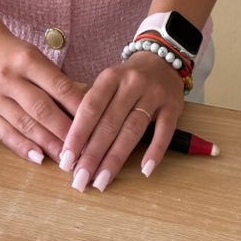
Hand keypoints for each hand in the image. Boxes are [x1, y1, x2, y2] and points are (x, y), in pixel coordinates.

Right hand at [0, 30, 85, 164]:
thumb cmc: (14, 54)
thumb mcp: (37, 57)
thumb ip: (55, 81)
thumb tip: (81, 110)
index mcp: (27, 60)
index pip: (58, 87)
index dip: (77, 107)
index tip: (94, 124)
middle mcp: (8, 78)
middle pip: (41, 109)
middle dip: (64, 132)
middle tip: (82, 149)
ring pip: (24, 124)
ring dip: (47, 144)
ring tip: (64, 158)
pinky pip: (4, 133)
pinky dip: (22, 146)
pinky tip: (37, 157)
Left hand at [60, 51, 184, 190]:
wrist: (162, 60)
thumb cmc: (127, 80)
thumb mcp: (108, 83)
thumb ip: (93, 108)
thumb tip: (72, 147)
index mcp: (110, 77)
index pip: (90, 107)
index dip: (77, 135)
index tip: (66, 160)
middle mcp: (132, 83)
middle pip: (110, 122)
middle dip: (93, 154)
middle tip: (80, 179)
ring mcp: (154, 94)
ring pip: (133, 129)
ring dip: (116, 158)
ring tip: (102, 181)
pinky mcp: (174, 106)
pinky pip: (165, 131)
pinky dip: (155, 151)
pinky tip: (145, 170)